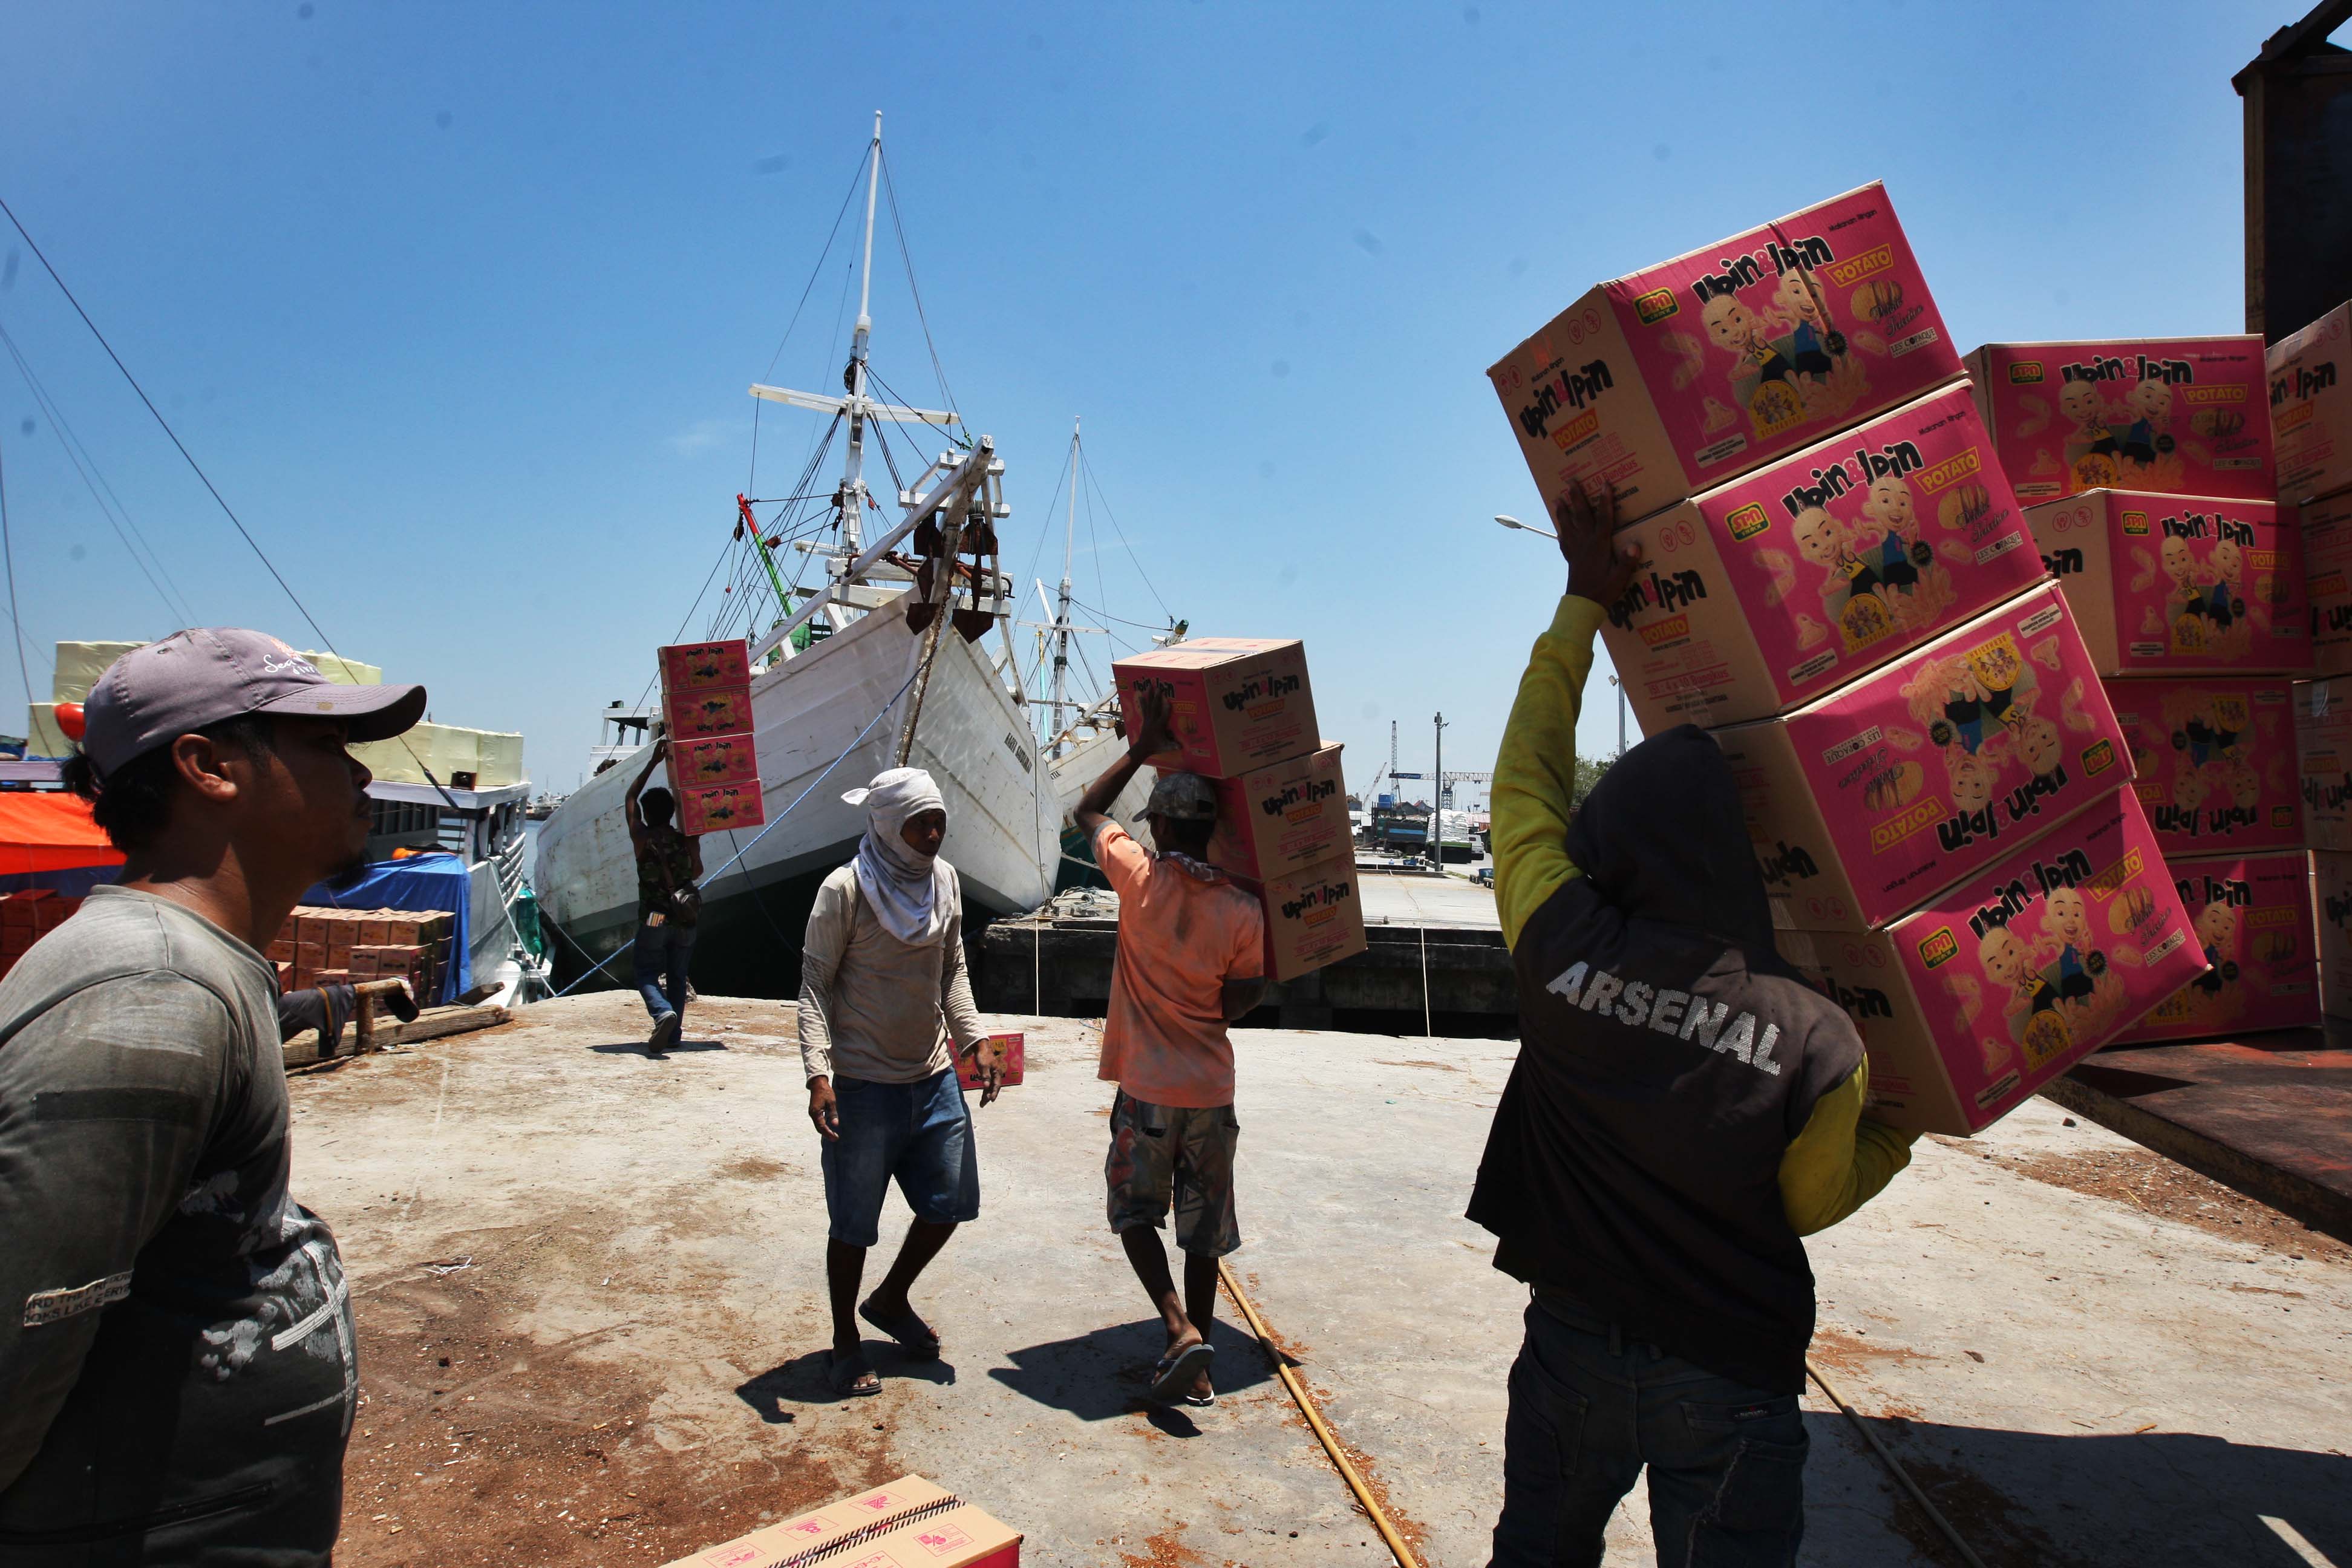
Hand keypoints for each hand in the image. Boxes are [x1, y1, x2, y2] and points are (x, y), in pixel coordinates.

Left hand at [652, 736, 669, 759]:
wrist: (654, 761)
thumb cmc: (658, 758)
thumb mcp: (663, 755)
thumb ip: (665, 750)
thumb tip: (666, 747)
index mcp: (658, 748)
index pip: (662, 742)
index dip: (666, 741)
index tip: (669, 741)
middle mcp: (657, 747)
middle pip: (660, 741)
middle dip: (664, 740)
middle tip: (668, 741)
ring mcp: (656, 748)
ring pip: (659, 742)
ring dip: (663, 742)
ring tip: (666, 743)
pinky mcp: (655, 749)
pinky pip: (659, 745)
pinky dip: (661, 744)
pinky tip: (664, 746)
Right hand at [808, 1076, 839, 1140]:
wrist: (817, 1084)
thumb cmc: (825, 1092)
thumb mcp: (831, 1102)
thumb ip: (833, 1114)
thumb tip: (835, 1124)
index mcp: (816, 1113)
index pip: (822, 1127)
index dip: (828, 1133)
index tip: (835, 1138)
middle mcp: (812, 1114)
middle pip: (819, 1128)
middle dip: (826, 1134)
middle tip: (835, 1138)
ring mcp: (812, 1113)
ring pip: (818, 1125)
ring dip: (824, 1131)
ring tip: (833, 1135)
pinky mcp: (814, 1111)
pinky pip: (818, 1122)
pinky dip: (823, 1126)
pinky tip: (828, 1128)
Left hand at [965, 1038, 1004, 1106]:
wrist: (981, 1047)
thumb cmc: (983, 1056)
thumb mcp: (983, 1066)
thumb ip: (985, 1076)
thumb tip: (986, 1086)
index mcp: (997, 1072)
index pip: (996, 1085)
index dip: (993, 1093)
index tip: (991, 1100)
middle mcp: (996, 1074)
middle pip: (993, 1088)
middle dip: (988, 1096)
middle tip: (983, 1104)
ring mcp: (992, 1074)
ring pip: (990, 1086)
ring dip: (986, 1094)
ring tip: (982, 1102)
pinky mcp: (988, 1073)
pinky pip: (988, 1083)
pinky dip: (985, 1089)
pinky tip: (983, 1093)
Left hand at [1127, 682, 1174, 757]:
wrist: (1143, 747)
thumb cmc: (1155, 747)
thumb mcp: (1165, 747)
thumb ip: (1173, 746)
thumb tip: (1182, 746)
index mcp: (1159, 726)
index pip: (1164, 716)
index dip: (1167, 709)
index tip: (1169, 701)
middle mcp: (1153, 721)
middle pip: (1155, 707)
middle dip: (1157, 698)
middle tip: (1159, 689)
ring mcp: (1148, 719)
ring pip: (1149, 705)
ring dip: (1149, 696)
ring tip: (1149, 686)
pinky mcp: (1145, 719)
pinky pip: (1144, 708)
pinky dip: (1142, 702)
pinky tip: (1141, 695)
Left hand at [1556, 481, 1643, 606]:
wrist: (1582, 606)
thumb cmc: (1603, 592)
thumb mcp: (1619, 578)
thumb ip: (1627, 561)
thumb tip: (1635, 545)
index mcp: (1599, 545)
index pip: (1604, 518)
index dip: (1605, 501)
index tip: (1605, 483)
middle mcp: (1585, 543)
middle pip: (1580, 515)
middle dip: (1576, 497)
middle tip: (1570, 481)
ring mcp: (1575, 550)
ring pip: (1568, 525)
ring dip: (1563, 511)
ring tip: (1557, 498)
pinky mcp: (1571, 559)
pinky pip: (1564, 541)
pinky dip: (1562, 532)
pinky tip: (1560, 529)